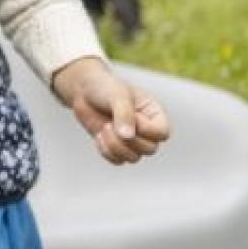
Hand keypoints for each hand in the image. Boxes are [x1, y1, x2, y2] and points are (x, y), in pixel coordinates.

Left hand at [51, 56, 171, 164]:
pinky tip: (99, 135)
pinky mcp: (116, 146)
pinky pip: (117, 161)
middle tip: (110, 123)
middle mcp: (146, 129)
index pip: (163, 133)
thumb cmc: (105, 88)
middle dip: (128, 140)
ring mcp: (132, 140)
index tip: (131, 115)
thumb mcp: (117, 95)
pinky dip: (107, 151)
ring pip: (134, 158)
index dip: (147, 130)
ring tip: (104, 128)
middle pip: (150, 149)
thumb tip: (127, 137)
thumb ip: (124, 114)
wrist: (84, 91)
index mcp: (154, 114)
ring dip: (116, 147)